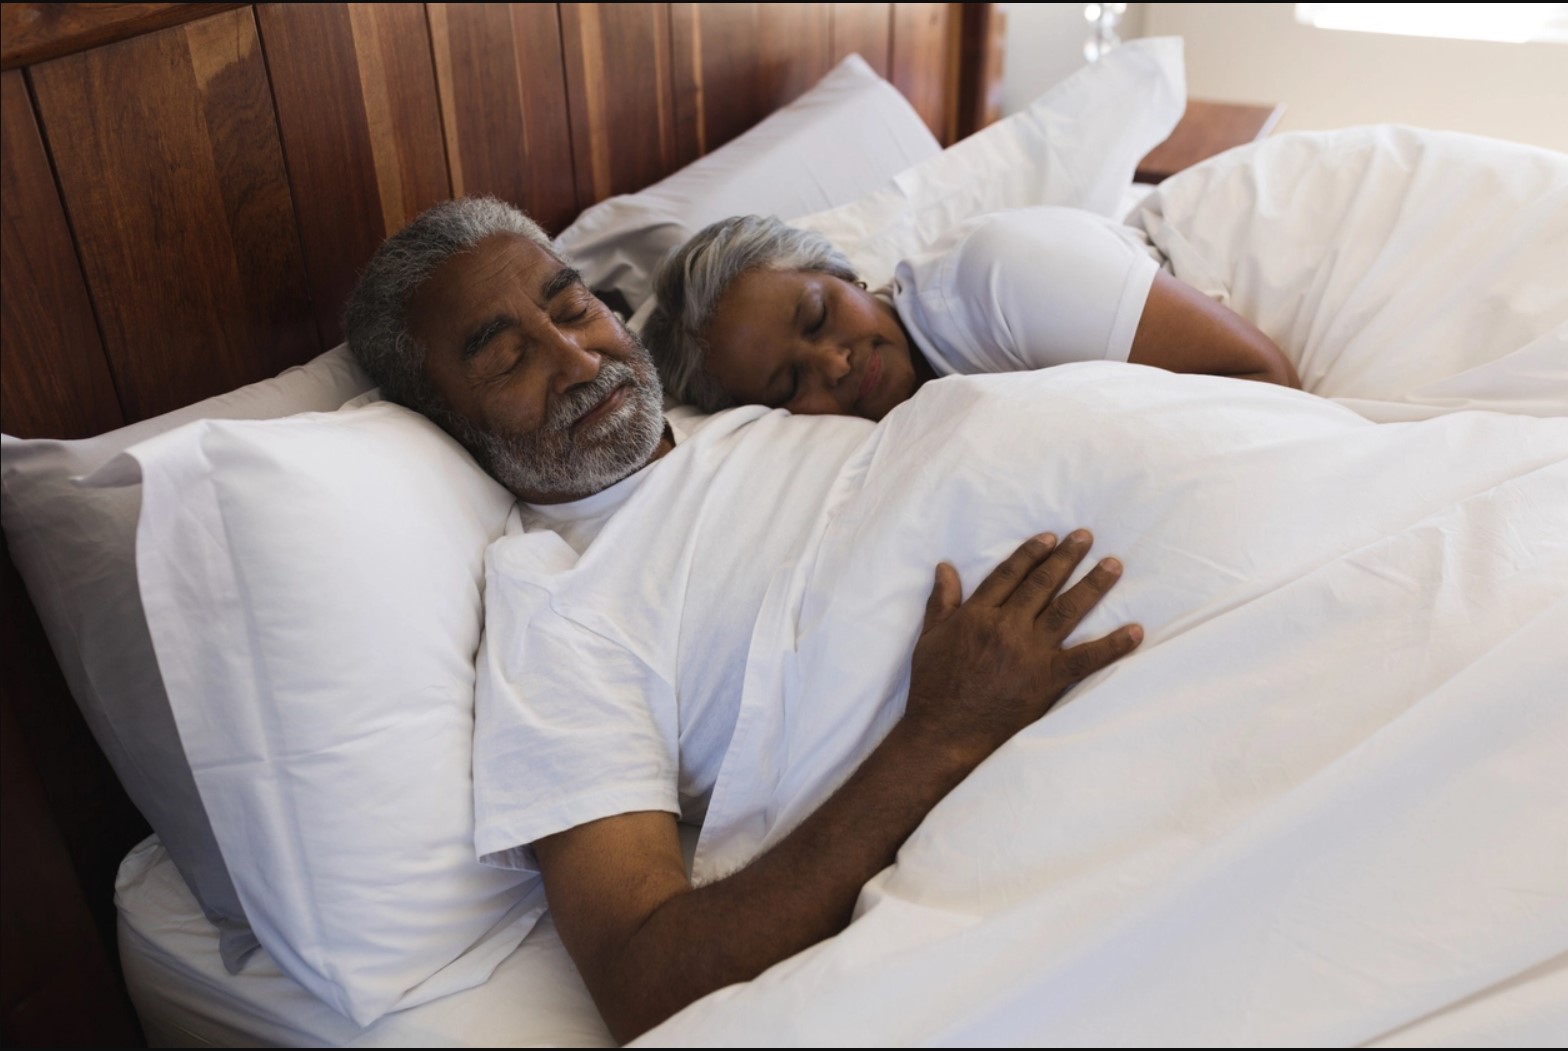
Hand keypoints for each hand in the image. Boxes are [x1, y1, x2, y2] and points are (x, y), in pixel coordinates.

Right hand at [904, 530, 1141, 763]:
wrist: (944, 730)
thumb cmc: (934, 685)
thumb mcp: (930, 636)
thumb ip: (941, 600)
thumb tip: (944, 566)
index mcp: (978, 614)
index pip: (1009, 574)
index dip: (1031, 553)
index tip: (1050, 537)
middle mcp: (1007, 626)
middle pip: (1041, 584)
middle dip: (1066, 558)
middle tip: (1086, 537)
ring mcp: (1029, 652)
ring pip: (1066, 610)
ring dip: (1092, 585)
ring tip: (1113, 565)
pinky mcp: (1047, 679)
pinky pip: (1086, 658)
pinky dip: (1113, 645)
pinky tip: (1135, 631)